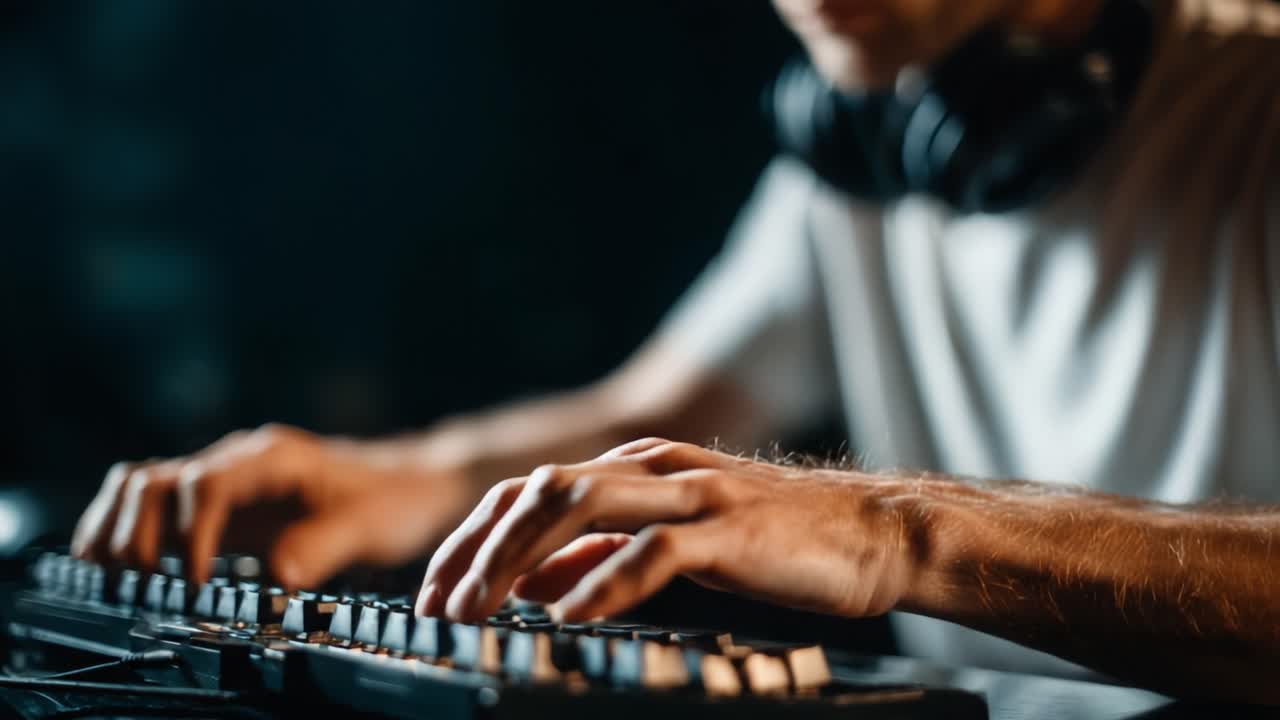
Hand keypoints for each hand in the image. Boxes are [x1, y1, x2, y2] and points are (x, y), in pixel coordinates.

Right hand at [72, 424, 482, 587]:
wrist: (412, 483)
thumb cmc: (395, 500)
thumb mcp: (372, 525)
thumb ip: (326, 544)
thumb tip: (279, 574)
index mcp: (270, 459)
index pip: (205, 483)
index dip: (190, 533)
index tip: (196, 581)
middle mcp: (238, 463)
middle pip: (156, 480)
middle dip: (134, 531)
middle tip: (140, 582)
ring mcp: (227, 482)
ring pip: (145, 487)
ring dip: (119, 528)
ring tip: (114, 575)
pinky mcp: (225, 507)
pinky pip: (159, 507)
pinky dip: (130, 531)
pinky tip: (123, 567)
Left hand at [416, 438, 925, 622]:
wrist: (874, 532)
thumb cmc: (774, 542)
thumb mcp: (672, 542)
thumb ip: (603, 553)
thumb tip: (531, 580)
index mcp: (636, 469)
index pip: (531, 492)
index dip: (474, 539)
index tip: (435, 591)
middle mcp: (655, 469)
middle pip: (541, 491)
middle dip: (479, 548)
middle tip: (440, 605)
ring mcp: (693, 493)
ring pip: (583, 504)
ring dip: (521, 558)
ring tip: (483, 608)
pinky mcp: (731, 529)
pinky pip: (655, 550)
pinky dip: (605, 581)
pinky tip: (570, 614)